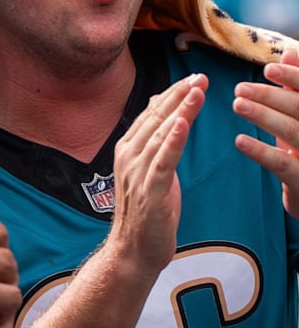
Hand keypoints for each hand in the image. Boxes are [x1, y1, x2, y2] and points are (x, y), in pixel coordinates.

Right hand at [107, 74, 203, 273]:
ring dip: (180, 111)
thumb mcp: (150, 170)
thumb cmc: (145, 211)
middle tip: (200, 77)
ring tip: (197, 92)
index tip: (193, 78)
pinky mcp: (149, 192)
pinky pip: (162, 162)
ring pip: (160, 135)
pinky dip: (172, 141)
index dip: (172, 95)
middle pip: (155, 119)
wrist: (132, 250)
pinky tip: (182, 124)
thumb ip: (155, 142)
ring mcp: (136, 174)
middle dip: (179, 96)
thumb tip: (162, 111)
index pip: (150, 114)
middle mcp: (128, 157)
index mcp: (127, 149)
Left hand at [234, 48, 298, 217]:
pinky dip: (261, 151)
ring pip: (293, 132)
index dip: (294, 78)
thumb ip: (296, 88)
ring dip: (264, 116)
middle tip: (239, 88)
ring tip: (237, 104)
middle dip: (271, 96)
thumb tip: (289, 53)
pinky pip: (283, 164)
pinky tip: (239, 140)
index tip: (268, 69)